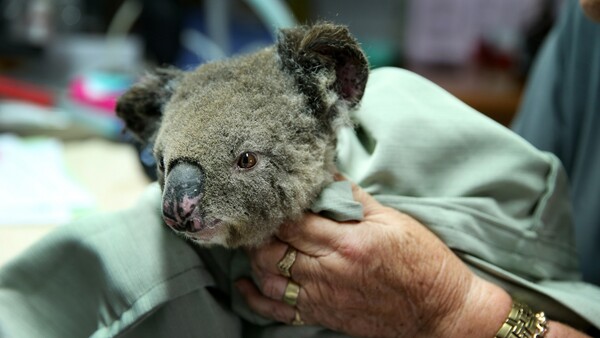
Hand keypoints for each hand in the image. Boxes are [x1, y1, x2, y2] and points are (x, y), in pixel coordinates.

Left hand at [237, 183, 511, 337]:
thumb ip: (354, 198)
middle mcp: (328, 271)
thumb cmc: (422, 263)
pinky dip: (256, 299)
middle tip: (256, 217)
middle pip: (273, 249)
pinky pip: (278, 312)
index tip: (267, 196)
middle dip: (258, 231)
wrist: (439, 311)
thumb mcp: (392, 221)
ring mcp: (322, 297)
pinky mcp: (321, 315)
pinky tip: (245, 284)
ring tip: (253, 241)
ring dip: (254, 259)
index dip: (275, 208)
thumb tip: (327, 176)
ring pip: (269, 278)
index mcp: (346, 243)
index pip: (293, 222)